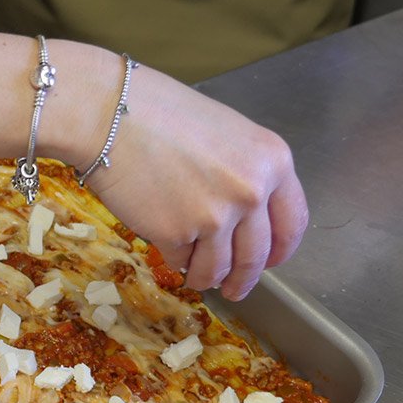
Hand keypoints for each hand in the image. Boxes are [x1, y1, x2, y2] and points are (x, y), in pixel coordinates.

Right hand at [85, 65, 307, 301]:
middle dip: (244, 278)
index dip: (280, 249)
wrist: (110, 114)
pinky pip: (181, 260)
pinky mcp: (178, 234)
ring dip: (207, 277)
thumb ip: (244, 173)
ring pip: (219, 267)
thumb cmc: (159, 113)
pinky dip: (174, 257)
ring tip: (195, 274)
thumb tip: (242, 218)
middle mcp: (252, 191)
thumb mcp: (225, 134)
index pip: (291, 222)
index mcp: (273, 162)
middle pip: (257, 255)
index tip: (269, 261)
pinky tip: (165, 241)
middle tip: (235, 288)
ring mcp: (216, 216)